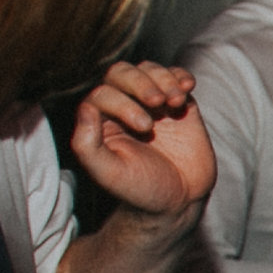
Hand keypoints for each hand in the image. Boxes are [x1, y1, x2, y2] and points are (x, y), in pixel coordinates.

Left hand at [68, 62, 211, 221]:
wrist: (179, 202)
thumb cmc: (140, 190)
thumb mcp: (108, 173)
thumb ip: (86, 144)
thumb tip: (85, 108)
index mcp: (102, 122)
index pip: (104, 92)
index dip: (123, 102)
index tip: (144, 128)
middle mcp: (124, 108)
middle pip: (123, 72)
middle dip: (141, 82)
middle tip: (157, 103)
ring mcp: (153, 105)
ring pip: (150, 70)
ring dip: (164, 78)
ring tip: (176, 101)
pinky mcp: (179, 105)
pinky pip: (176, 77)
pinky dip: (181, 76)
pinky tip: (186, 89)